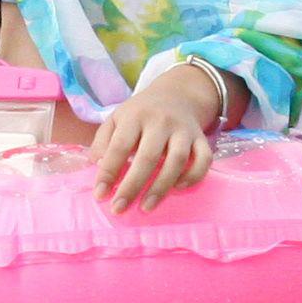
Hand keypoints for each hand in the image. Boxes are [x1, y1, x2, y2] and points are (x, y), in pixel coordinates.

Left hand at [92, 62, 230, 211]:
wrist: (176, 93)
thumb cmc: (140, 114)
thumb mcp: (116, 118)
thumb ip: (103, 141)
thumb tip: (97, 165)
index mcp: (135, 116)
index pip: (120, 146)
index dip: (108, 172)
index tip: (100, 195)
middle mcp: (161, 121)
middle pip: (148, 157)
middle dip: (132, 186)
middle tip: (119, 209)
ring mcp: (184, 130)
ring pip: (177, 160)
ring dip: (161, 187)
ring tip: (146, 207)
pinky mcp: (201, 138)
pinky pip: (204, 159)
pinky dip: (193, 176)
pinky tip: (178, 188)